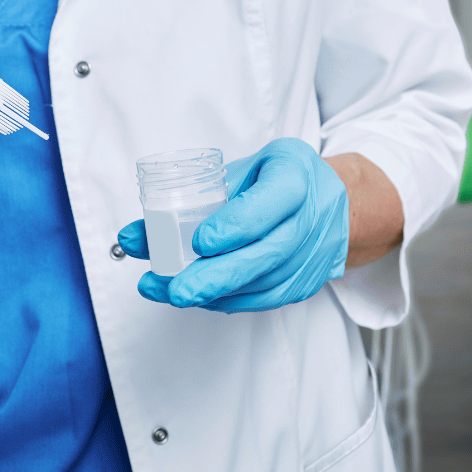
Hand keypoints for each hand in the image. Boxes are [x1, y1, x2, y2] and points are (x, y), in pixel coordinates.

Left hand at [118, 138, 348, 312]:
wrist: (339, 203)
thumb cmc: (280, 180)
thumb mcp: (244, 170)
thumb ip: (192, 200)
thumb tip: (132, 238)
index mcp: (296, 177)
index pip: (270, 203)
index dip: (236, 225)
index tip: (200, 241)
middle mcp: (311, 218)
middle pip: (266, 253)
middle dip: (218, 275)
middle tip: (177, 289)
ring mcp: (314, 255)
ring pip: (265, 283)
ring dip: (216, 293)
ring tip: (170, 293)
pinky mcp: (307, 282)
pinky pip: (268, 299)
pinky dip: (231, 301)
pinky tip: (201, 299)